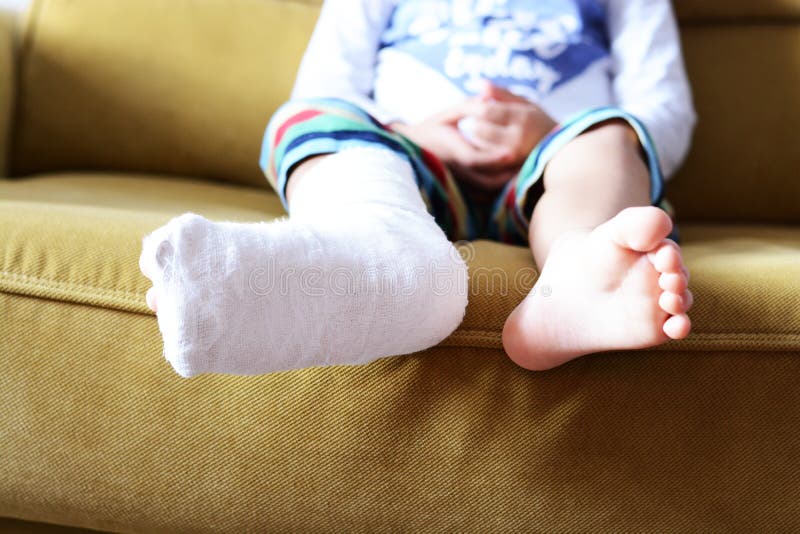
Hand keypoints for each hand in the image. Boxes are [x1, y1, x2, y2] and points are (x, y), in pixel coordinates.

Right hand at [390, 100, 516, 191]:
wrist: (412, 148)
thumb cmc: (433, 127)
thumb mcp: (449, 113)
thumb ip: (470, 106)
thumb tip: (488, 98)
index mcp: (452, 150)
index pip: (474, 158)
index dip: (493, 157)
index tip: (512, 152)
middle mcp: (455, 169)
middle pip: (484, 180)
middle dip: (507, 175)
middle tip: (527, 165)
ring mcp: (458, 180)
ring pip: (485, 189)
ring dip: (504, 184)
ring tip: (522, 173)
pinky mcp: (461, 187)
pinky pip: (482, 194)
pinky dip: (497, 190)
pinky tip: (510, 181)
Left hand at [465, 80, 558, 166]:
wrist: (561, 156)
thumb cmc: (541, 125)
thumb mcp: (527, 105)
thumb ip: (503, 95)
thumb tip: (481, 84)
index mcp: (522, 118)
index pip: (485, 111)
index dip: (471, 108)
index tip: (466, 107)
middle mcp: (517, 139)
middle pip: (478, 130)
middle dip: (470, 123)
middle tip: (466, 121)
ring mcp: (511, 159)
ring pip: (477, 147)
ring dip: (471, 139)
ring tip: (473, 132)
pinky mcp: (507, 173)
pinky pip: (483, 161)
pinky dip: (477, 153)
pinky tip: (478, 147)